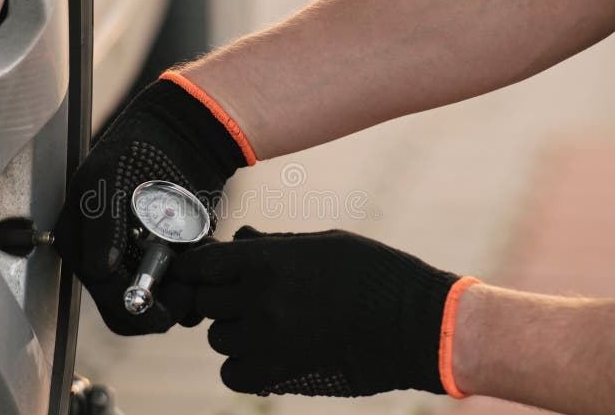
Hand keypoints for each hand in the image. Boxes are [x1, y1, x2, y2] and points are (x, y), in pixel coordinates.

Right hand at [54, 75, 252, 334]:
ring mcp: (137, 266)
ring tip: (199, 258)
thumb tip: (100, 269)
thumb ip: (101, 223)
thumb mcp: (110, 178)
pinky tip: (206, 250)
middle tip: (191, 287)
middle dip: (163, 308)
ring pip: (159, 309)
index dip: (141, 303)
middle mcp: (106, 264)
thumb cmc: (138, 151)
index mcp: (82, 247)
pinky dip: (197, 280)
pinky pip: (181, 291)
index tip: (174, 290)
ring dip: (184, 295)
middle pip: (131, 314)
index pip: (109, 298)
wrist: (181, 138)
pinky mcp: (166, 264)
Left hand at [172, 226, 473, 396]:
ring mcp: (266, 340)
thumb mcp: (323, 244)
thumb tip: (237, 239)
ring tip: (267, 323)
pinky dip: (241, 365)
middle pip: (204, 301)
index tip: (204, 271)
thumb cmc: (375, 274)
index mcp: (267, 261)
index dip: (197, 268)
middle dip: (218, 297)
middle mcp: (259, 299)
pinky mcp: (279, 374)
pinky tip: (266, 353)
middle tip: (244, 296)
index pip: (199, 265)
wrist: (417, 325)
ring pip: (217, 337)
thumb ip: (272, 245)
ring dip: (233, 330)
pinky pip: (232, 373)